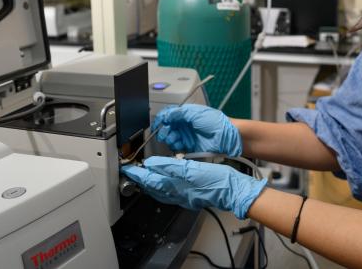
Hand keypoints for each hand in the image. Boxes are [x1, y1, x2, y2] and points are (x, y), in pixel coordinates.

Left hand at [121, 156, 266, 218]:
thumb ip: (170, 167)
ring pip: (160, 191)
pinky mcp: (190, 196)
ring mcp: (184, 196)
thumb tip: (151, 165)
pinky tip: (165, 182)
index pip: (150, 180)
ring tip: (143, 176)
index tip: (128, 168)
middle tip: (131, 171)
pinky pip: (169, 192)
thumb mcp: (192, 169)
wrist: (234, 192)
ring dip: (150, 183)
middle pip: (152, 187)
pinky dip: (161, 186)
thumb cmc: (217, 181)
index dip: (137, 174)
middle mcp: (177, 194)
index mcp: (176, 186)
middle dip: (140, 179)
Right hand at [152, 104, 241, 155]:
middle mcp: (185, 125)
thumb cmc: (216, 122)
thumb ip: (179, 113)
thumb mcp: (196, 113)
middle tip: (167, 133)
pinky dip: (175, 146)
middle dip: (164, 130)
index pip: (169, 115)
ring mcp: (186, 136)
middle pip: (167, 127)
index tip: (158, 123)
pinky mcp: (189, 147)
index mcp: (186, 114)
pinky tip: (179, 144)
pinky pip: (177, 147)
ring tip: (175, 139)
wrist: (228, 137)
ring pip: (170, 137)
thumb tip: (165, 115)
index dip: (162, 118)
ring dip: (169, 138)